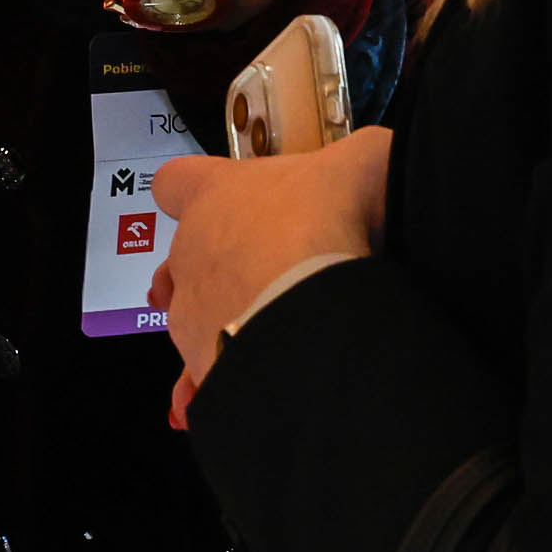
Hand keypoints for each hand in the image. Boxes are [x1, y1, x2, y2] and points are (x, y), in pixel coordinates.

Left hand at [144, 125, 392, 408]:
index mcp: (215, 195)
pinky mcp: (205, 369)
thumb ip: (362, 161)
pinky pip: (210, 379)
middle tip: (272, 278)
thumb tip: (375, 164)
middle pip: (184, 259)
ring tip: (279, 336)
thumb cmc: (330, 220)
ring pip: (196, 322)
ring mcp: (191, 316)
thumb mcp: (364, 163)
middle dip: (220, 272)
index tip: (219, 202)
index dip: (194, 190)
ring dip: (228, 327)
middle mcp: (190, 254)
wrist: (314, 305)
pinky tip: (265, 391)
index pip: (177, 182)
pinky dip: (233, 383)